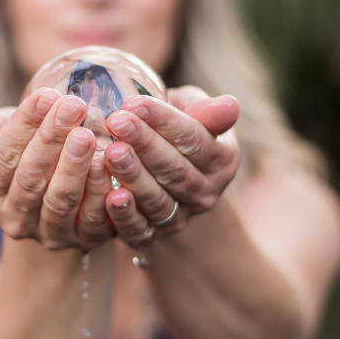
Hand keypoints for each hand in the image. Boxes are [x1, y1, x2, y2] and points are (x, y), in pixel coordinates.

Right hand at [0, 90, 115, 250]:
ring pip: (59, 201)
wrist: (51, 180)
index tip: (46, 95)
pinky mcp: (82, 239)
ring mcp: (48, 233)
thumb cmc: (15, 146)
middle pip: (31, 178)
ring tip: (87, 134)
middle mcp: (13, 218)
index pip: (3, 156)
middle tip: (73, 106)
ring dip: (74, 167)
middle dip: (52, 139)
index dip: (24, 125)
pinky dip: (100, 193)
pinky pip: (91, 219)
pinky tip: (109, 166)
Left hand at [101, 87, 240, 249]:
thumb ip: (206, 111)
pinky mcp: (152, 236)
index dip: (164, 121)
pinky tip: (110, 198)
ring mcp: (180, 217)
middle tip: (117, 121)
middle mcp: (205, 193)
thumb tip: (229, 105)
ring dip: (133, 176)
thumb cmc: (174, 129)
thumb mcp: (193, 112)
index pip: (194, 140)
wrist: (161, 169)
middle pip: (174, 169)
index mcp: (222, 160)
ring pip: (157, 199)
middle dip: (144, 144)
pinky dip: (125, 216)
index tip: (135, 102)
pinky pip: (139, 230)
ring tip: (112, 153)